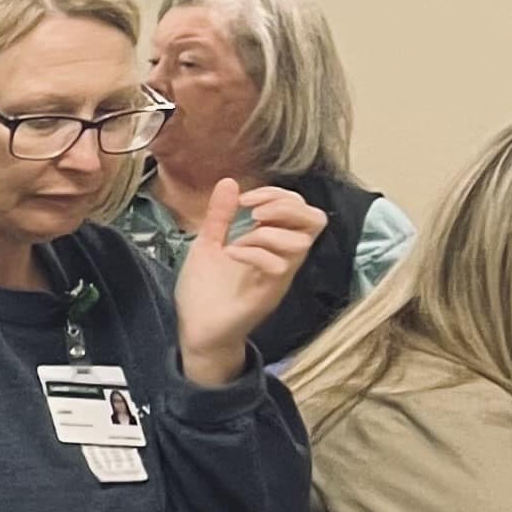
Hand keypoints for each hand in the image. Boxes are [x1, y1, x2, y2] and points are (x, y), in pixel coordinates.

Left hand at [171, 176, 325, 383]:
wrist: (196, 329)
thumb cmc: (206, 290)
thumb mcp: (209, 243)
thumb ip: (220, 215)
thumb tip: (229, 182)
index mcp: (273, 241)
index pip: (300, 207)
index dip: (279, 194)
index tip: (245, 198)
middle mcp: (283, 257)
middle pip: (316, 220)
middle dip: (286, 206)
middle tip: (254, 212)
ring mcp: (278, 276)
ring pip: (301, 242)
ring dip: (266, 232)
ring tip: (238, 240)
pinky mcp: (268, 293)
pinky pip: (279, 266)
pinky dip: (255, 253)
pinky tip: (231, 254)